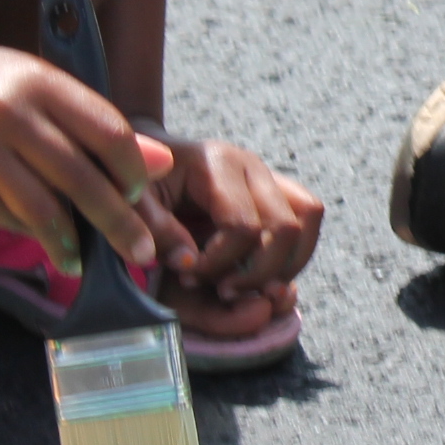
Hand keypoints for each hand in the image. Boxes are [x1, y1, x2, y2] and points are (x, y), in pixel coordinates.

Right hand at [0, 34, 180, 276]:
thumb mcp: (35, 85)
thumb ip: (94, 124)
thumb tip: (160, 162)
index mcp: (40, 81)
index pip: (108, 132)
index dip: (132, 172)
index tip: (140, 195)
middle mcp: (10, 112)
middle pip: (82, 178)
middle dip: (118, 222)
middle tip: (138, 251)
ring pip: (43, 208)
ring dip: (72, 242)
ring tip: (83, 259)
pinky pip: (4, 218)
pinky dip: (31, 236)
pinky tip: (46, 242)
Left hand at [145, 135, 323, 333]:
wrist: (147, 154)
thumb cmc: (140, 180)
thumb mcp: (134, 201)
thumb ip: (156, 231)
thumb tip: (189, 263)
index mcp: (217, 164)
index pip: (242, 226)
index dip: (218, 263)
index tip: (187, 276)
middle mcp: (252, 167)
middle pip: (287, 227)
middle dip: (258, 272)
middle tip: (222, 290)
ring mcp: (269, 176)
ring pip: (309, 219)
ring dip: (287, 264)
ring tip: (248, 284)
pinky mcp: (276, 190)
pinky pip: (308, 219)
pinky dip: (292, 254)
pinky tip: (258, 273)